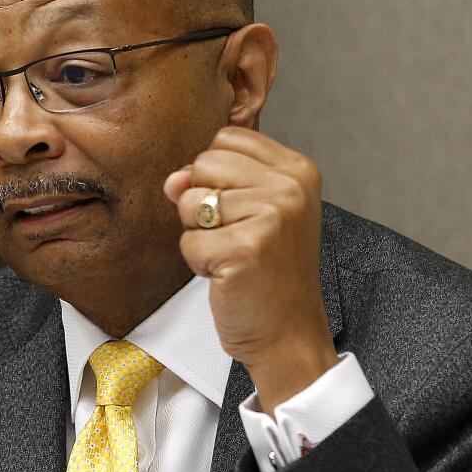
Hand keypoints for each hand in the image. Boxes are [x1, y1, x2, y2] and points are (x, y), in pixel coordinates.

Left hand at [163, 127, 336, 412]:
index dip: (216, 175)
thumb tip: (174, 179)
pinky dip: (198, 264)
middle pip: (203, 163)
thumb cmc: (270, 272)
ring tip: (232, 255)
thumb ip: (214, 183)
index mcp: (297, 169)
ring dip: (199, 235)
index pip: (225, 138)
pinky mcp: (245, 249)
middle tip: (237, 237)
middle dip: (204, 203)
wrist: (289, 333)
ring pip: (189, 202)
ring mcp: (271, 217)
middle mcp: (290, 187)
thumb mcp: (252, 213)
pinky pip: (188, 242)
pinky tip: (228, 275)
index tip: (241, 209)